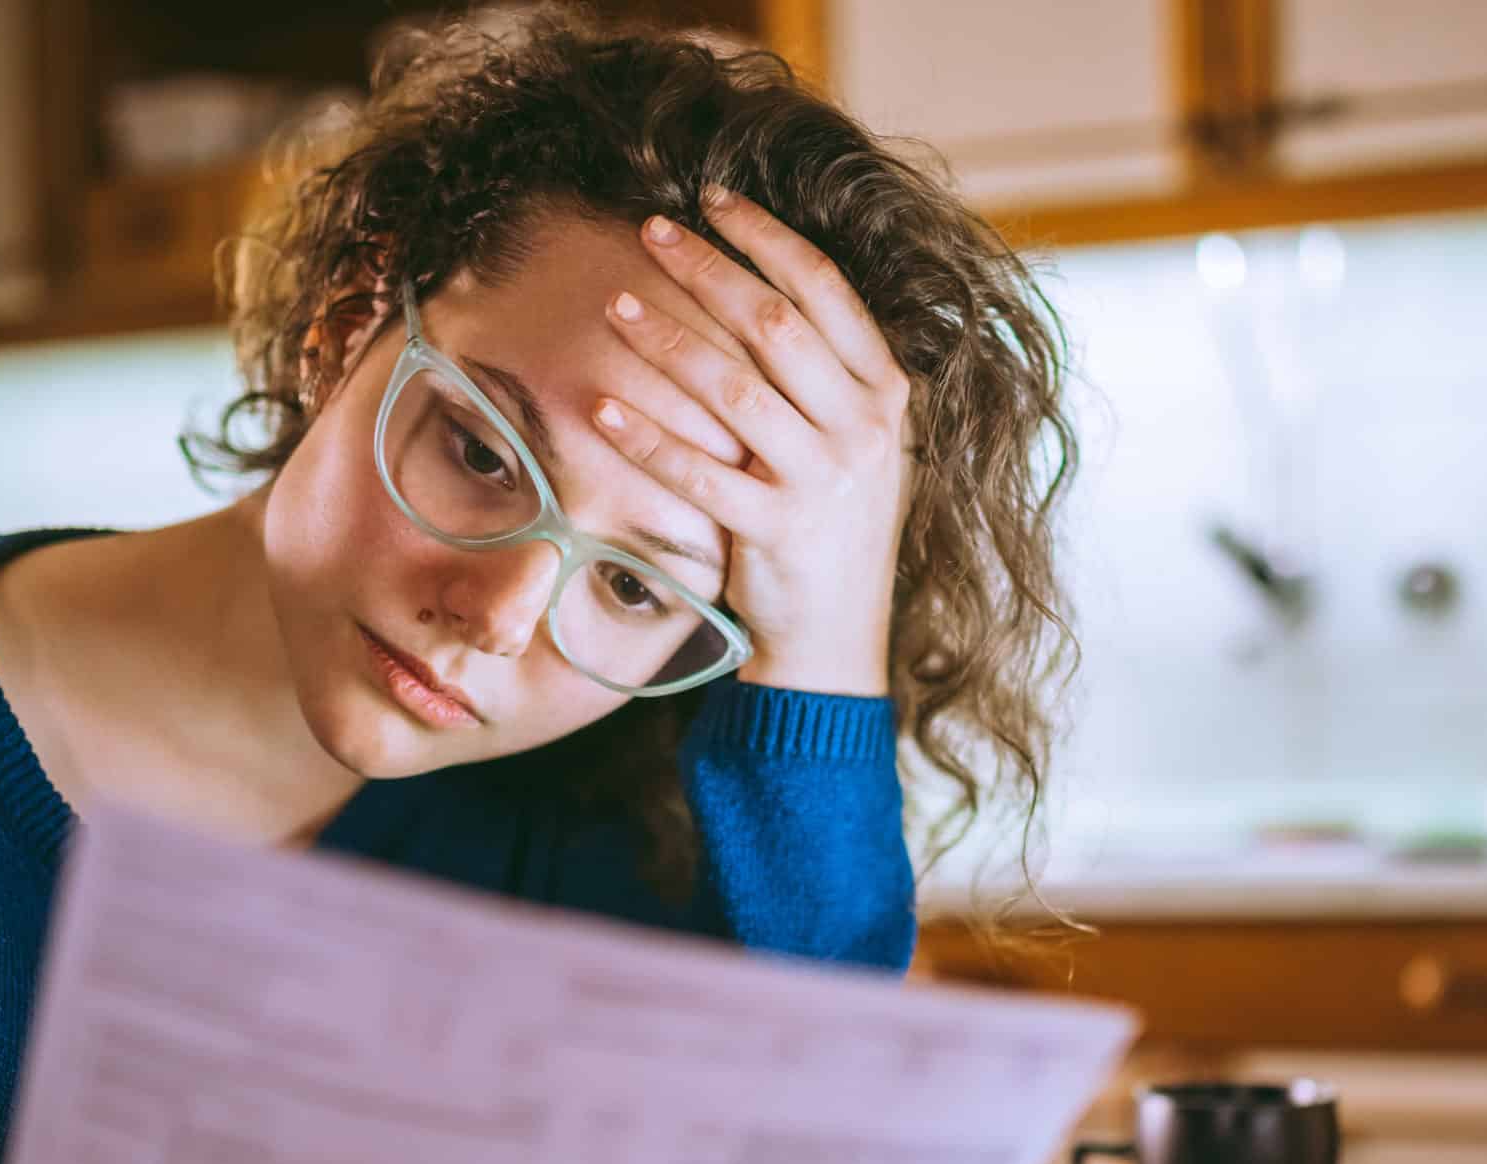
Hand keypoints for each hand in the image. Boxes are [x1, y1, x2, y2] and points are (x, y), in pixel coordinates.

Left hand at [595, 188, 911, 697]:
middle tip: (650, 232)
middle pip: (775, 324)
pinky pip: (700, 473)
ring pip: (734, 389)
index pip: (825, 290)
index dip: (766, 237)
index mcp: (886, 395)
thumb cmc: (831, 529)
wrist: (838, 640)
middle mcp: (863, 430)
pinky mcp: (778, 532)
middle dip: (708, 269)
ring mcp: (824, 482)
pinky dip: (647, 438)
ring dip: (667, 341)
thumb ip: (826, 375)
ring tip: (615, 306)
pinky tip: (601, 407)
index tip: (712, 200)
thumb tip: (757, 286)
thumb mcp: (855, 444)